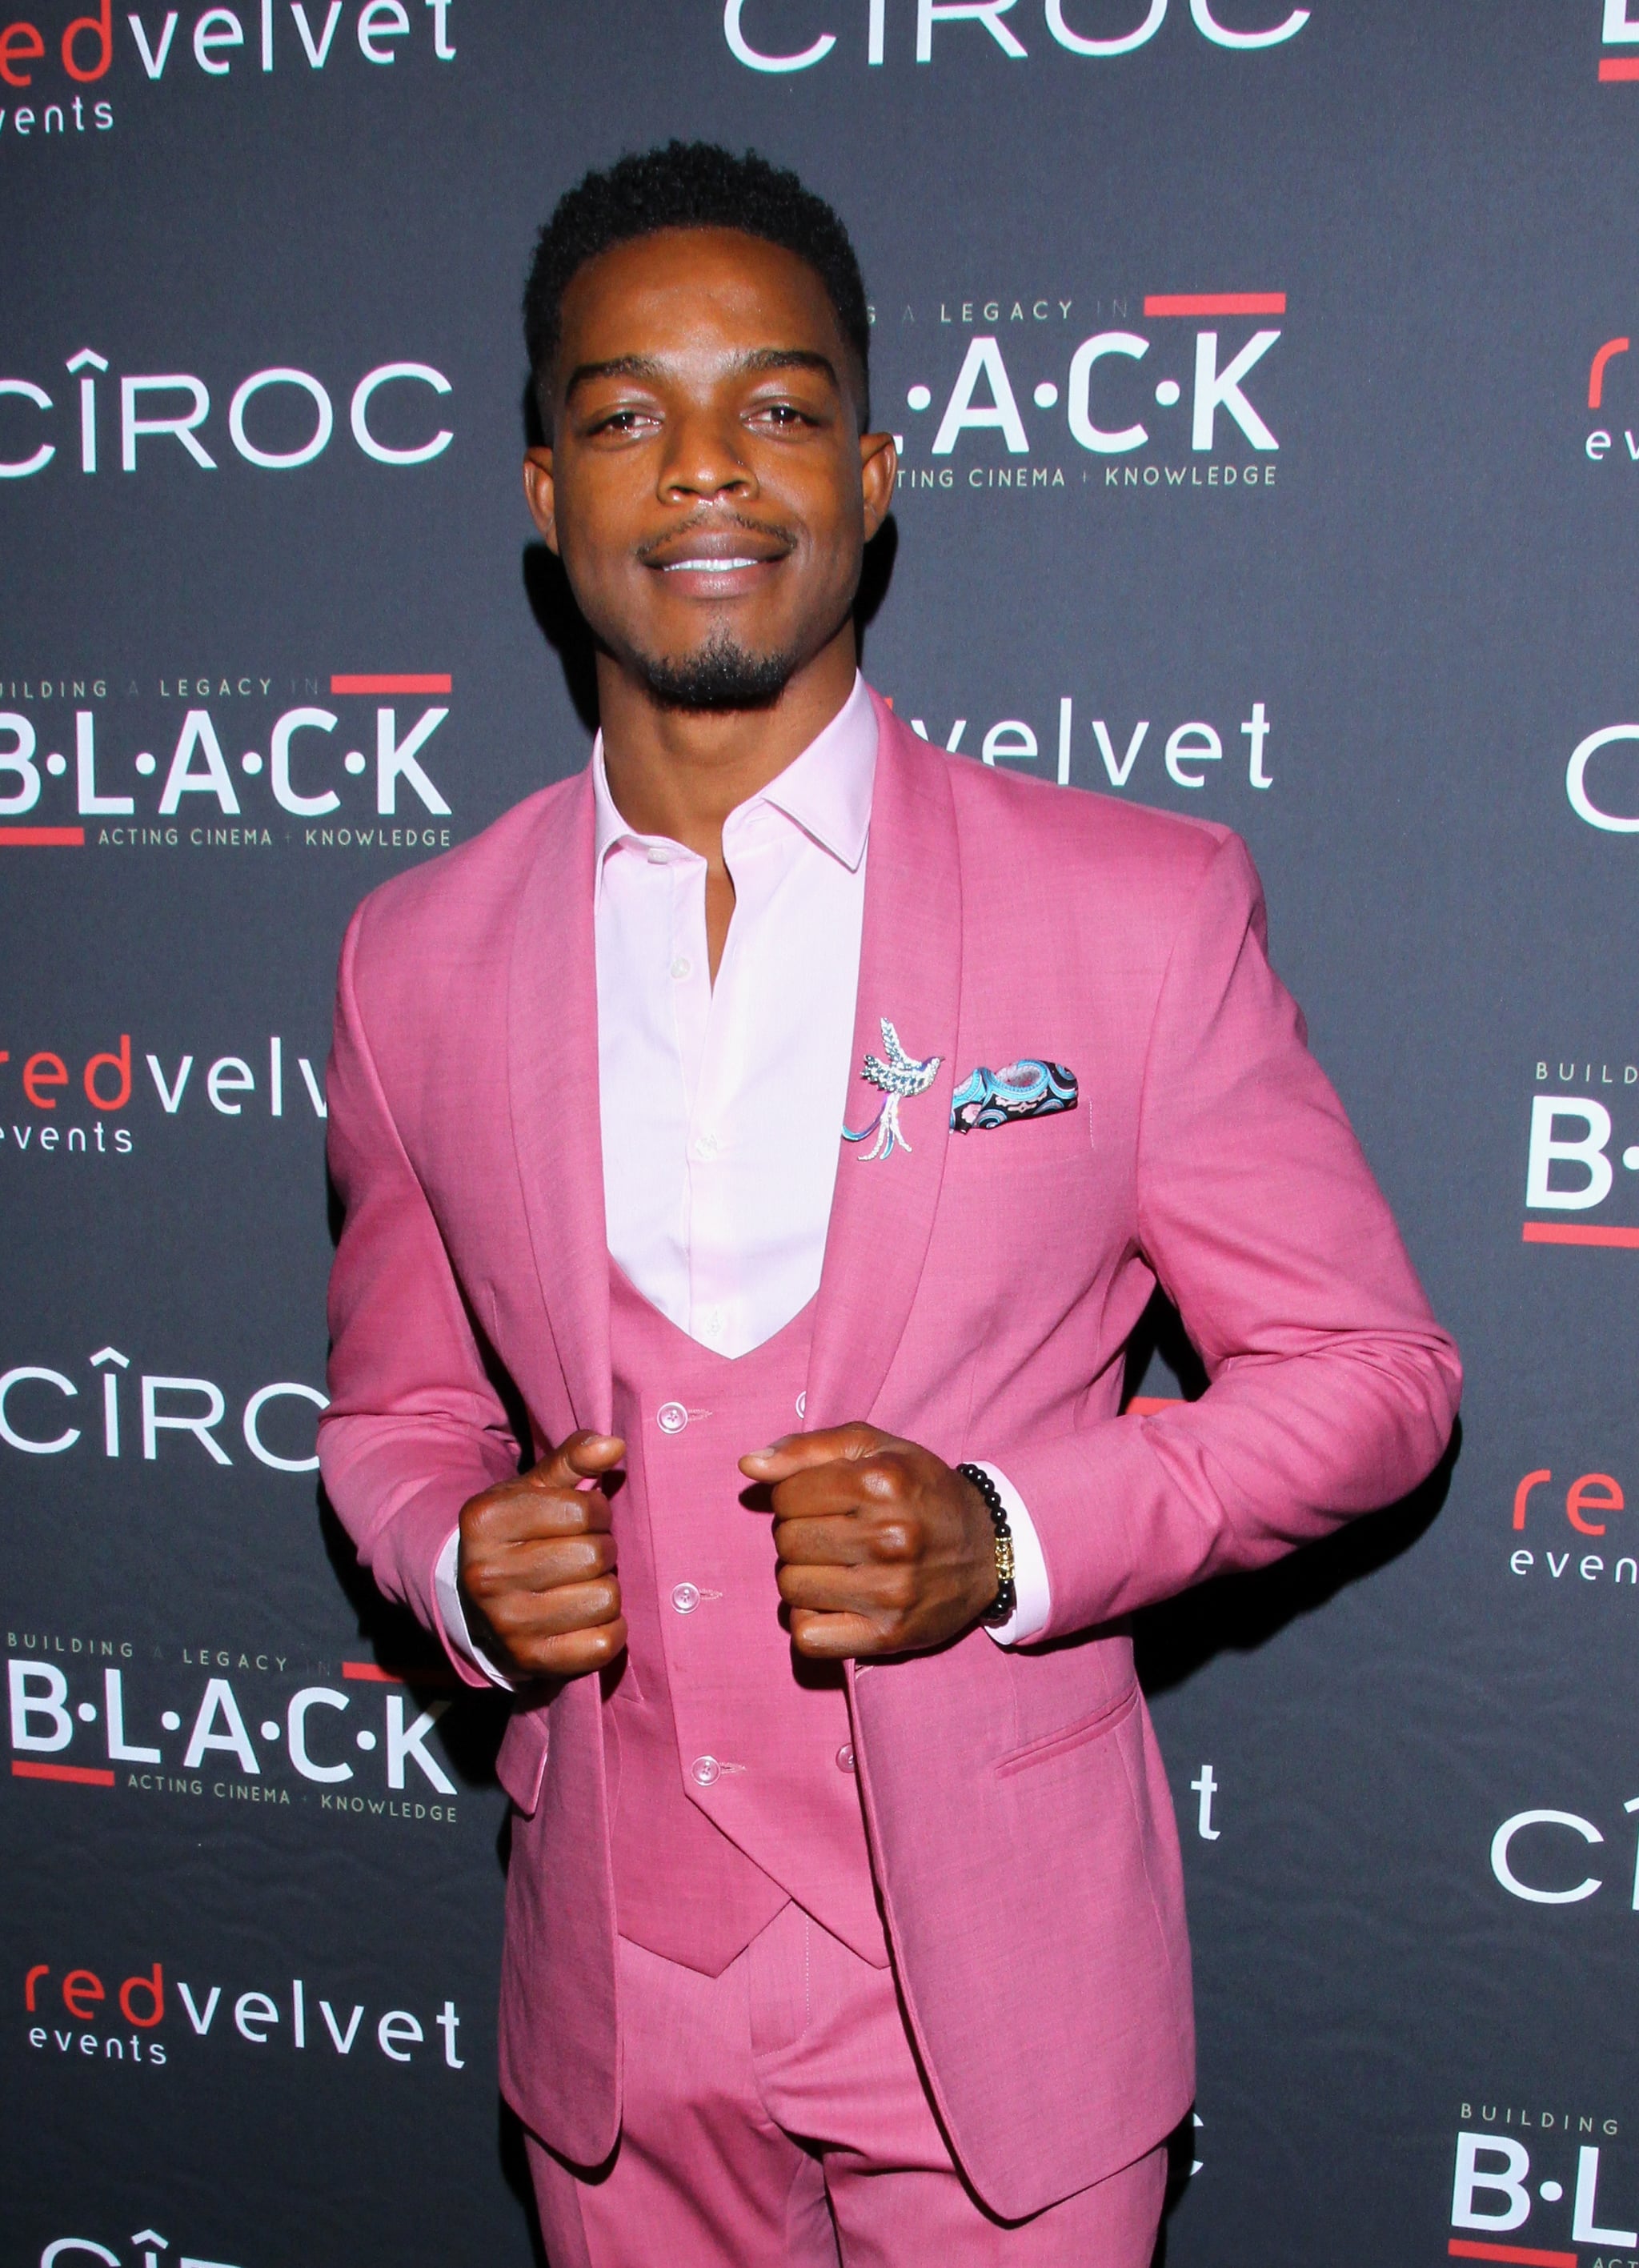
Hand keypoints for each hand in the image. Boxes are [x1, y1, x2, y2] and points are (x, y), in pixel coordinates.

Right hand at [457, 1431, 626, 1678]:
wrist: (476, 1602)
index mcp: (486, 1521)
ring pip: (605, 1599)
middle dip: (603, 1550)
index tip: (587, 1519)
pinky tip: (589, 1616)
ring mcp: (507, 1622)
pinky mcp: (530, 1660)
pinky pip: (603, 1645)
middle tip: (585, 1554)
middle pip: (595, 1556)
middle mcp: (488, 1574)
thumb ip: (573, 1459)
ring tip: (584, 1584)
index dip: (598, 1512)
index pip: (583, 1510)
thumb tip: (613, 1445)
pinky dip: (610, 1630)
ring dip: (606, 1589)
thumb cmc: (518, 1535)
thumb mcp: (535, 1489)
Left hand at [738, 1424, 996, 1660]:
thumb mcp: (875, 1448)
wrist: (988, 1547)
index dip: (793, 1497)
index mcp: (881, 1482)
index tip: (822, 1502)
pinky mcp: (889, 1636)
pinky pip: (808, 1635)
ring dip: (802, 1576)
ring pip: (791, 1586)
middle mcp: (889, 1536)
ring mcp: (890, 1590)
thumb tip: (748, 1467)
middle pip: (786, 1541)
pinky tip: (833, 1602)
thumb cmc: (921, 1490)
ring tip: (835, 1566)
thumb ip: (807, 1449)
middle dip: (798, 1535)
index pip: (784, 1497)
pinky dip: (809, 1620)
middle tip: (832, 1534)